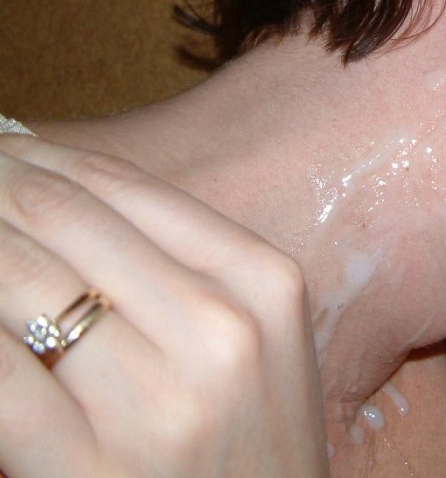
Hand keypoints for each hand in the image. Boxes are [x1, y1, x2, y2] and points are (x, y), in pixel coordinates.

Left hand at [0, 136, 327, 476]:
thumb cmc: (252, 443)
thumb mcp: (258, 340)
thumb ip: (177, 265)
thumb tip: (54, 190)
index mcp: (264, 282)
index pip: (123, 187)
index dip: (37, 155)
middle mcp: (221, 330)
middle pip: (61, 218)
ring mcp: (160, 404)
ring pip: (16, 277)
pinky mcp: (91, 472)